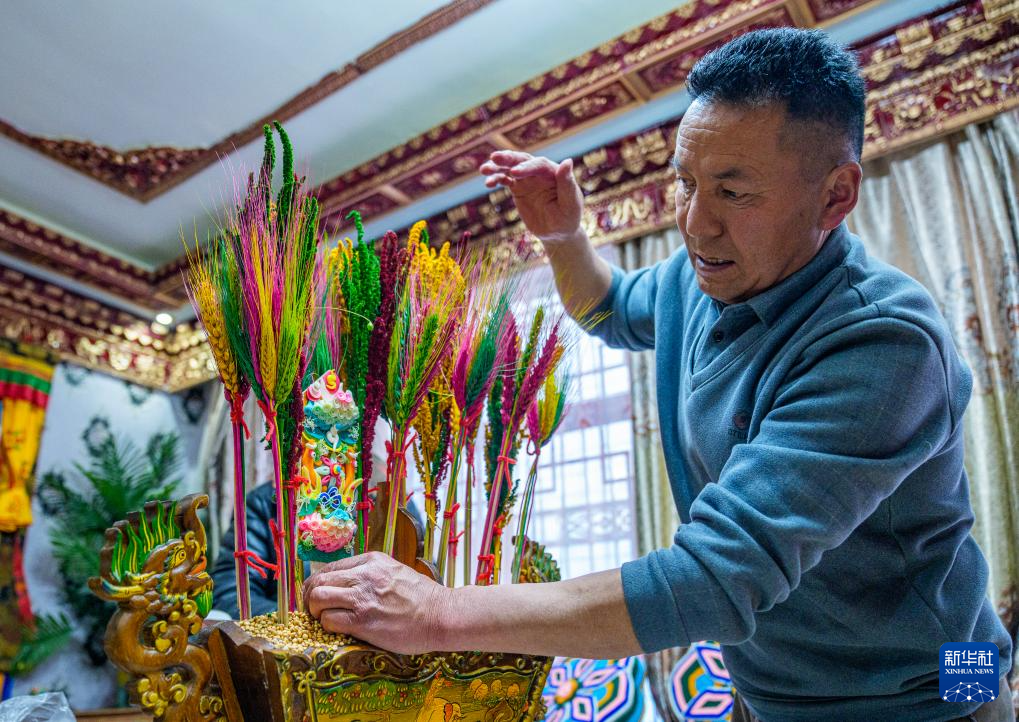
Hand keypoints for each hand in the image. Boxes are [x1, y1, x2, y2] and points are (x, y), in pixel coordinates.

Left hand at [302, 551, 451, 653]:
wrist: (441, 615)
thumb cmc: (421, 598)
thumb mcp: (394, 571)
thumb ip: (369, 573)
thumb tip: (344, 582)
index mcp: (371, 561)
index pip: (329, 567)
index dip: (317, 583)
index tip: (318, 595)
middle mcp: (364, 575)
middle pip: (318, 581)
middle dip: (311, 597)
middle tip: (316, 610)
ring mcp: (363, 597)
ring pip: (318, 598)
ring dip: (316, 611)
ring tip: (325, 619)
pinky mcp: (363, 621)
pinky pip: (329, 620)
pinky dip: (328, 626)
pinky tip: (339, 629)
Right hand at [479, 151, 584, 246]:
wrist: (557, 232)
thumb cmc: (568, 218)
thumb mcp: (571, 204)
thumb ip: (567, 184)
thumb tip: (567, 161)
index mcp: (554, 173)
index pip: (539, 165)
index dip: (527, 167)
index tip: (515, 173)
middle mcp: (539, 172)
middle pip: (522, 160)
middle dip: (508, 158)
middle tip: (494, 158)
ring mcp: (527, 179)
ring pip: (510, 168)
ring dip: (497, 167)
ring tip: (484, 170)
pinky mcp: (518, 188)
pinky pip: (505, 180)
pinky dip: (496, 179)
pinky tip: (488, 183)